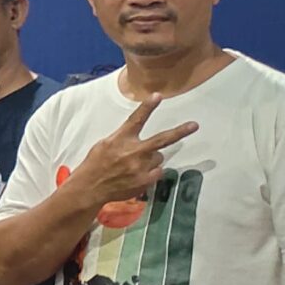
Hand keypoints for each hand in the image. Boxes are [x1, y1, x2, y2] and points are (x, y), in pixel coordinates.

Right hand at [71, 95, 200, 209]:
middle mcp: (133, 152)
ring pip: (158, 158)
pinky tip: (137, 175)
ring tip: (135, 165)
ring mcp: (141, 167)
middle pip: (162, 139)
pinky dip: (151, 172)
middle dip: (180, 132)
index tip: (158, 96)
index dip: (148, 107)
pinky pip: (158, 172)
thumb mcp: (104, 145)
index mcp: (121, 139)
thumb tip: (138, 137)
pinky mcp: (145, 181)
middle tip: (194, 125)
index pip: (136, 120)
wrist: (90, 188)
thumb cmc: (94, 164)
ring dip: (151, 159)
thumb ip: (123, 139)